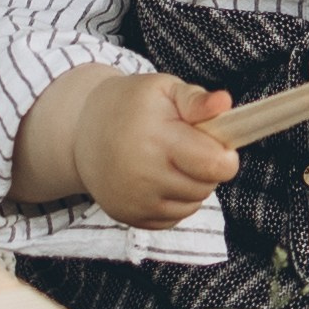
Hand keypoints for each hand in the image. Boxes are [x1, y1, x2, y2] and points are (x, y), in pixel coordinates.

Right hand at [72, 69, 239, 228]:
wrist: (83, 132)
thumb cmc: (132, 105)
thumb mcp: (163, 90)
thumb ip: (196, 100)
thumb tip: (224, 103)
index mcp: (157, 139)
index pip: (215, 164)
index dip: (225, 154)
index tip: (215, 142)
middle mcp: (144, 176)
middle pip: (206, 185)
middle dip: (207, 167)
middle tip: (188, 146)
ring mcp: (135, 201)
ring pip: (193, 204)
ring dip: (193, 185)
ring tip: (172, 161)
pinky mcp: (129, 217)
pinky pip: (174, 218)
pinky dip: (175, 201)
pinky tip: (159, 179)